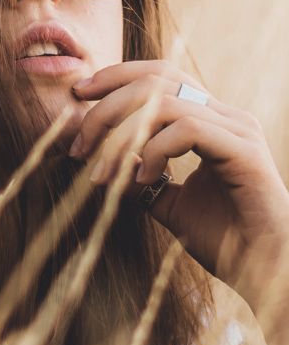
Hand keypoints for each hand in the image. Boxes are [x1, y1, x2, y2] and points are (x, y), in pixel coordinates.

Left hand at [67, 60, 288, 312]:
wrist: (265, 269)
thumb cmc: (225, 239)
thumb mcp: (168, 204)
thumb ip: (139, 180)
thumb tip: (103, 166)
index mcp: (210, 121)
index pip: (160, 76)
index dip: (116, 77)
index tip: (78, 94)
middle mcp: (226, 117)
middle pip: (157, 80)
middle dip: (107, 106)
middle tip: (78, 144)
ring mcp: (237, 130)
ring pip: (165, 103)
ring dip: (122, 136)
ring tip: (104, 173)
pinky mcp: (244, 151)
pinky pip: (187, 129)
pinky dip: (153, 150)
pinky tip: (144, 180)